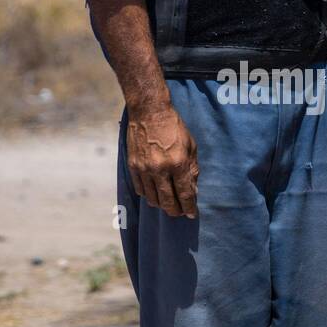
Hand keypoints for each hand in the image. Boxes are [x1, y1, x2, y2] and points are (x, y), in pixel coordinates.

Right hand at [127, 102, 198, 217]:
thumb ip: (192, 169)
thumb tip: (193, 190)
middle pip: (167, 201)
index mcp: (178, 163)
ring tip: (167, 204)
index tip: (192, 214)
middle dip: (175, 211)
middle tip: (180, 213)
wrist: (149, 112)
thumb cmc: (174, 127)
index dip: (189, 207)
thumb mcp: (191, 146)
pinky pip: (140, 189)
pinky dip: (148, 195)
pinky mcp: (133, 167)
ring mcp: (144, 169)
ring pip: (152, 199)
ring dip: (161, 205)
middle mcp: (160, 169)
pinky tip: (154, 194)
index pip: (185, 194)